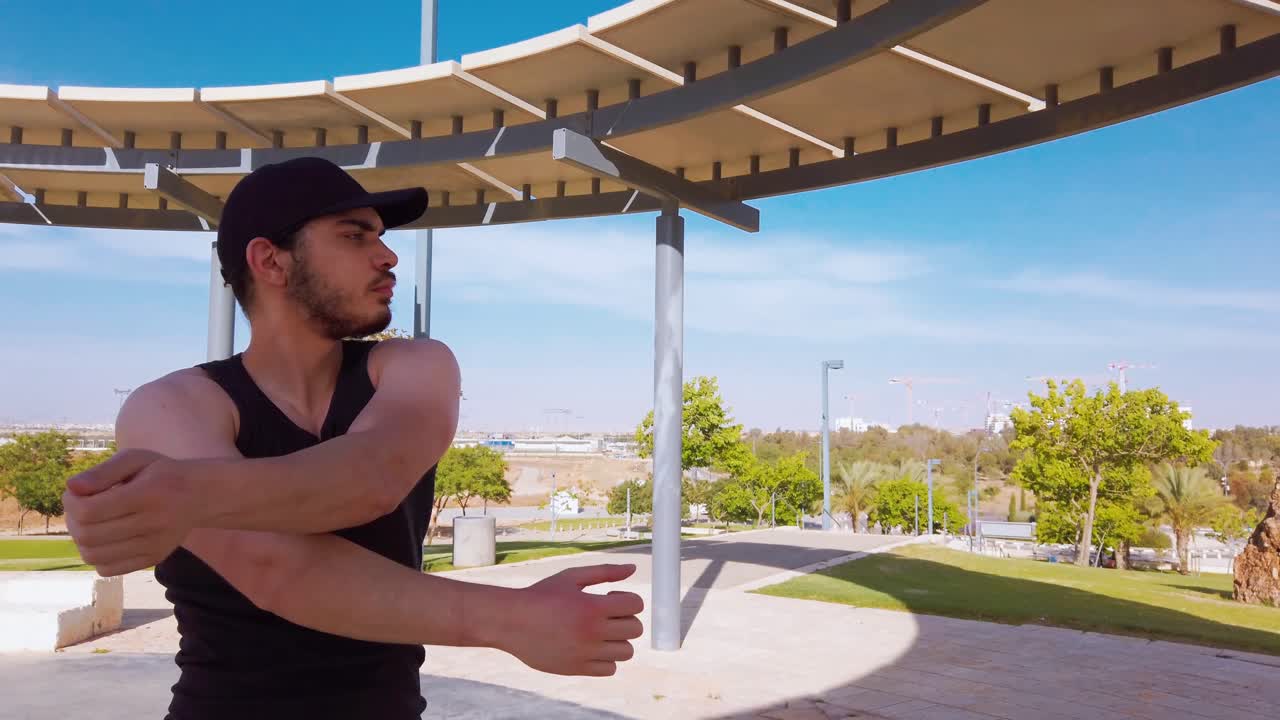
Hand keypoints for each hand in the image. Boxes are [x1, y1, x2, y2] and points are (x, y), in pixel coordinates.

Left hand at [63, 449, 200, 576]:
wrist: (201, 496)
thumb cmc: (162, 473)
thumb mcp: (135, 459)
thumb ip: (103, 471)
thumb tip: (71, 487)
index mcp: (147, 494)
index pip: (90, 510)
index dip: (70, 503)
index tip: (74, 493)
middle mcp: (153, 523)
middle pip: (88, 535)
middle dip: (72, 521)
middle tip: (79, 508)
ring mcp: (154, 546)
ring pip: (94, 556)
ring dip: (81, 540)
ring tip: (90, 523)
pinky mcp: (153, 559)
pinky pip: (107, 569)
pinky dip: (96, 556)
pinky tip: (104, 539)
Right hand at [501, 564, 644, 676]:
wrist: (510, 622)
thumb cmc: (542, 596)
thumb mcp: (572, 577)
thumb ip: (605, 572)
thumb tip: (633, 567)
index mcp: (593, 606)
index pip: (636, 605)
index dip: (628, 599)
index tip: (612, 597)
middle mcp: (592, 631)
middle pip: (635, 629)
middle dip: (626, 619)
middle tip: (607, 615)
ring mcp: (585, 653)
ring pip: (626, 652)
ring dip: (618, 640)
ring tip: (600, 632)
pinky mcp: (577, 668)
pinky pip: (610, 669)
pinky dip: (606, 659)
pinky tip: (591, 647)